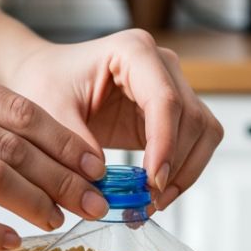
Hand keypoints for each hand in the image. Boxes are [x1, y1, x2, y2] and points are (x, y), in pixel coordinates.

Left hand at [3, 29, 222, 210]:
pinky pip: (195, 142)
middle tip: (150, 199)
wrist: (49, 79)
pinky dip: (182, 170)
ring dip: (186, 170)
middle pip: (192, 117)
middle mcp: (162, 65)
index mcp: (133, 50)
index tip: (153, 181)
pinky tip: (158, 191)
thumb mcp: (49, 109)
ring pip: (203, 131)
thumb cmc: (47, 82)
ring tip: (154, 200)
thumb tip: (102, 177)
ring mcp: (173, 86)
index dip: (165, 143)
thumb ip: (73, 141)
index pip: (165, 99)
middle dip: (177, 163)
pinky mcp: (173, 112)